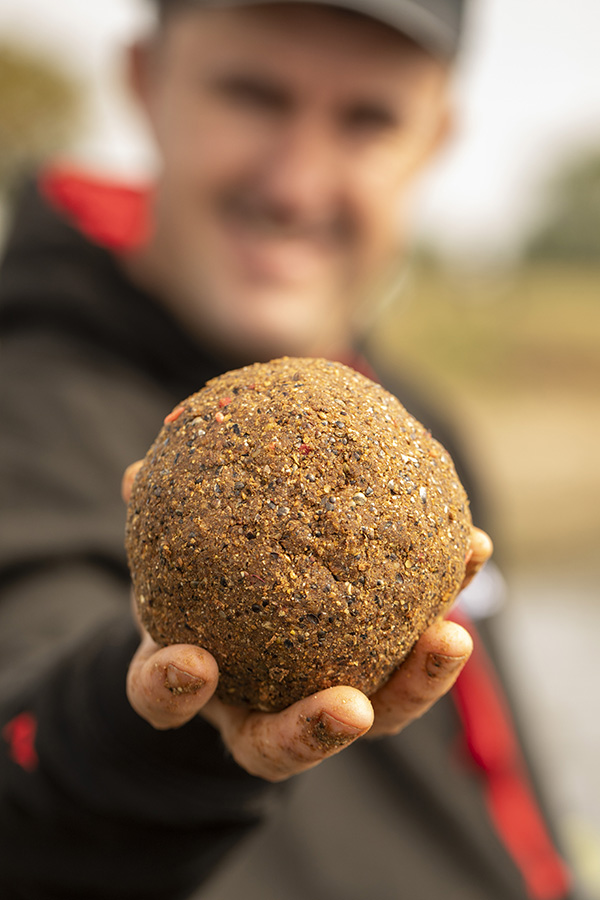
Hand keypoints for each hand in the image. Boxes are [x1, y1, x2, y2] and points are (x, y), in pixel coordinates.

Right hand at [122, 462, 490, 781]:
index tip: (190, 663)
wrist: (251, 614)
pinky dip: (449, 602)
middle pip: (287, 745)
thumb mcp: (171, 560)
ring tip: (451, 635)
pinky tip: (474, 547)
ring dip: (418, 682)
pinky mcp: (385, 660)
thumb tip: (137, 474)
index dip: (174, 690)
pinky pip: (418, 645)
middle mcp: (262, 709)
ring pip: (376, 713)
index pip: (169, 703)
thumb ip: (156, 525)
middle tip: (352, 707)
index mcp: (200, 686)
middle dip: (321, 730)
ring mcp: (329, 694)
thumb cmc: (203, 589)